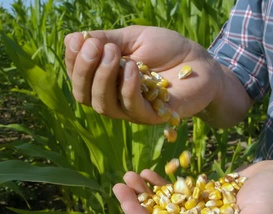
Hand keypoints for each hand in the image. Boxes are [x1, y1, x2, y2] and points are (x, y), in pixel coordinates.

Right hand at [64, 26, 224, 123]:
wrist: (201, 61)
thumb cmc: (167, 48)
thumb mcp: (133, 37)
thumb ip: (106, 39)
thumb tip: (71, 39)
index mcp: (105, 79)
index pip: (78, 77)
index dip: (73, 61)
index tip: (80, 40)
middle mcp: (113, 97)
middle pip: (84, 95)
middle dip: (84, 71)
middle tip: (95, 47)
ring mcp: (131, 110)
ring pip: (103, 105)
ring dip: (103, 78)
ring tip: (113, 54)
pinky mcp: (152, 115)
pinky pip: (132, 108)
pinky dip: (127, 88)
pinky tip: (132, 69)